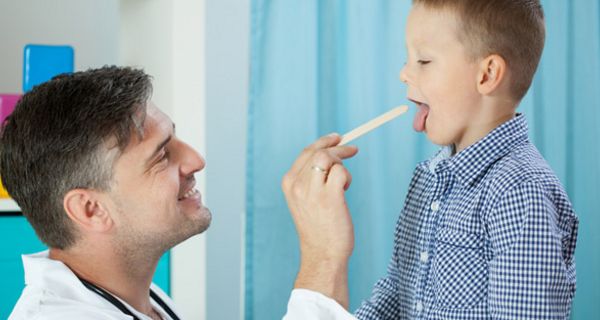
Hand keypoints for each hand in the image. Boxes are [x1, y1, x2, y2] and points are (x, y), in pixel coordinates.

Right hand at [281, 133, 357, 308]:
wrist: (322, 254)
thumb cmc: (318, 228)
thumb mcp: (306, 199)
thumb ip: (311, 179)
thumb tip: (331, 154)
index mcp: (289, 183)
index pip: (306, 153)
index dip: (323, 142)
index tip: (337, 138)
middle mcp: (297, 185)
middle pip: (318, 152)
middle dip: (337, 147)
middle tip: (352, 150)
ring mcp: (312, 191)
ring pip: (329, 158)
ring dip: (342, 165)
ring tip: (344, 183)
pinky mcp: (330, 197)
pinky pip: (341, 172)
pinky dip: (347, 177)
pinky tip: (345, 189)